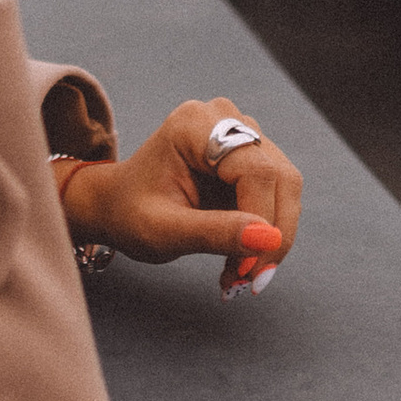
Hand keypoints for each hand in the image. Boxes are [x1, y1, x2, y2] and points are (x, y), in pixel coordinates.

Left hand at [61, 99, 302, 296]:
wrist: (116, 205)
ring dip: (271, 238)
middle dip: (272, 236)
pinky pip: (277, 195)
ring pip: (285, 188)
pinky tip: (241, 258)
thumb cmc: (130, 213)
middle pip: (279, 177)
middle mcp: (224, 118)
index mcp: (194, 125)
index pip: (256, 170)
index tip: (248, 270)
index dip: (262, 220)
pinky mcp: (251, 155)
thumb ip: (213, 233)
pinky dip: (266, 232)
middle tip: (249, 282)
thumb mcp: (163, 231)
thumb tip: (269, 239)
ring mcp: (240, 133)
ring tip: (239, 275)